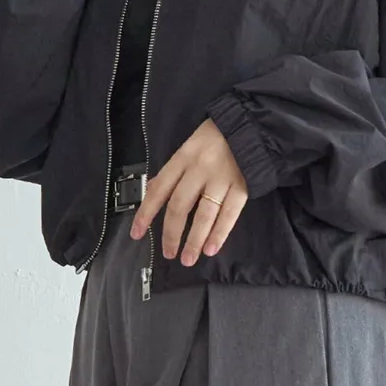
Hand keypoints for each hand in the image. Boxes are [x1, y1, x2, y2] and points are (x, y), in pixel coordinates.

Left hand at [130, 120, 249, 263]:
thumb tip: (152, 193)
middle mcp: (200, 170)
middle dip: (171, 234)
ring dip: (194, 240)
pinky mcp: (242, 187)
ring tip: (188, 258)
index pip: (159, 190)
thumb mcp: (188, 148)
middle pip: (180, 206)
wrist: (249, 126)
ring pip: (204, 214)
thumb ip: (173, 172)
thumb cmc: (216, 139)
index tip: (137, 233)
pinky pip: (229, 214)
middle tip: (168, 253)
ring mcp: (221, 179)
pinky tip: (211, 248)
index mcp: (182, 159)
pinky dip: (219, 234)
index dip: (146, 213)